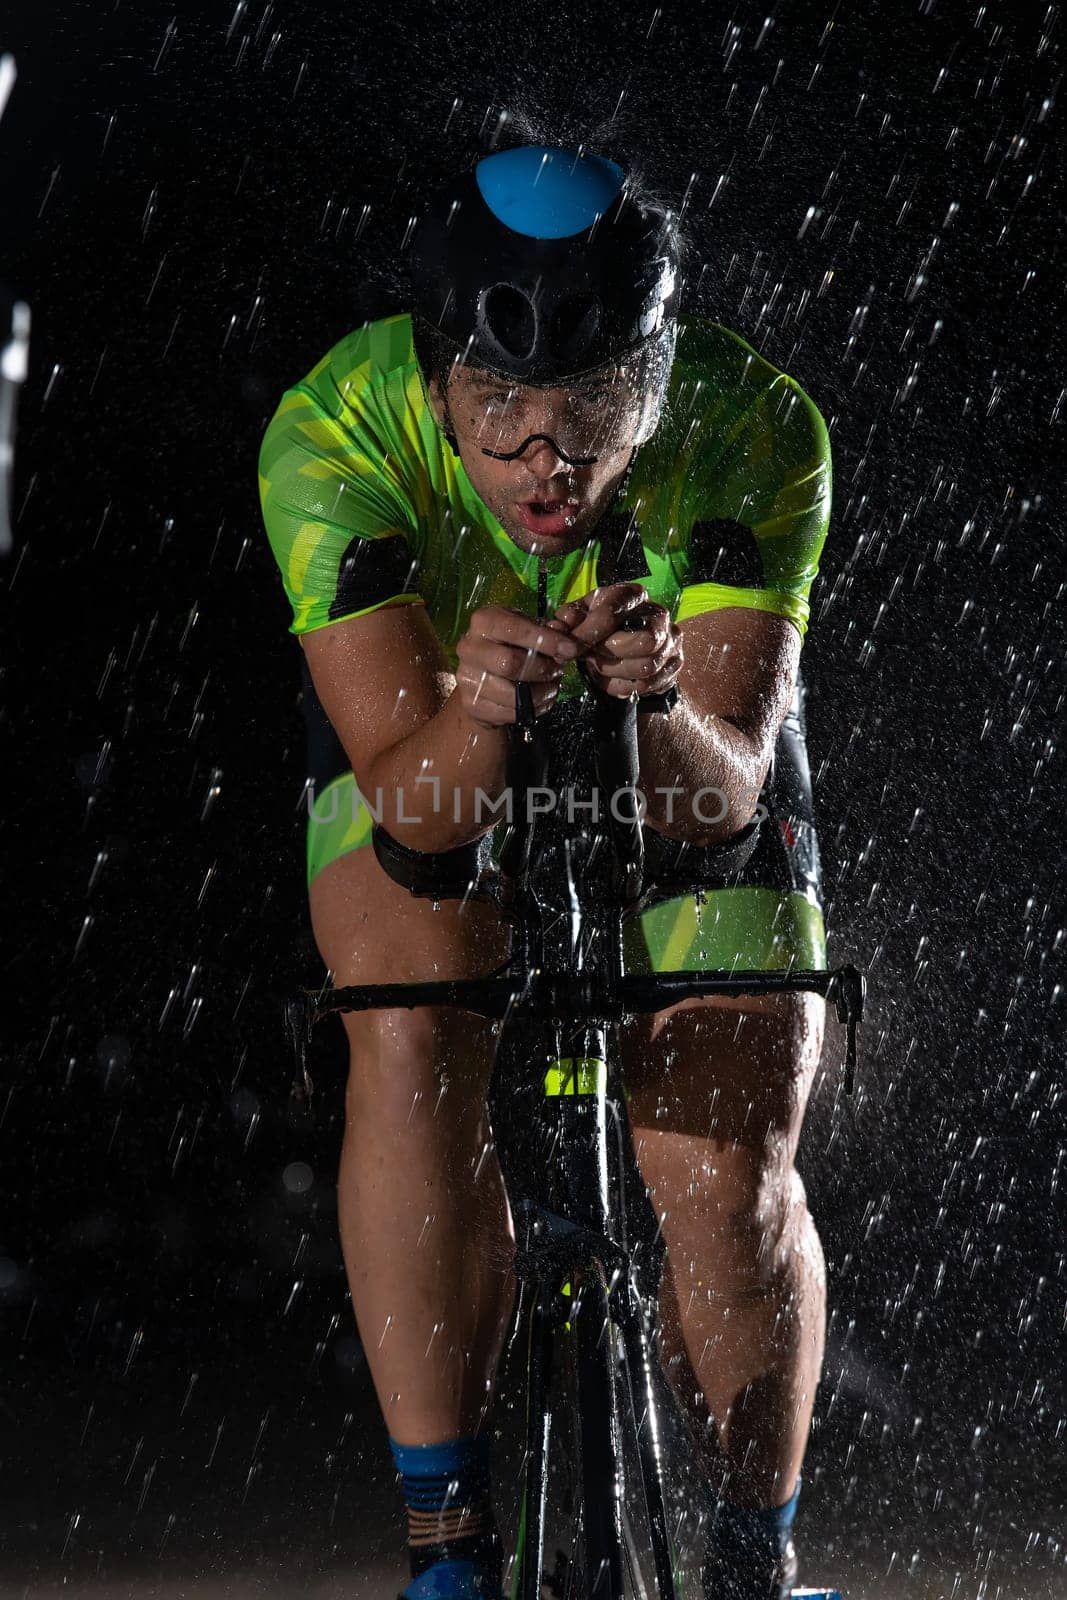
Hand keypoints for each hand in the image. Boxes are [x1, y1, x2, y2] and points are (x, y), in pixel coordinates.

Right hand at [455, 605, 579, 727]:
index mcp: (483, 622)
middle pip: (511, 663)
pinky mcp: (473, 705)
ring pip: (513, 694)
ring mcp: (468, 679)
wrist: (482, 675)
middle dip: (543, 669)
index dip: (547, 640)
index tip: (570, 649)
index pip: (515, 629)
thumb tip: (569, 642)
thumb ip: (551, 630)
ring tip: (551, 686)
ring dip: (541, 692)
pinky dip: (534, 709)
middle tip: (558, 670)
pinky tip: (539, 699)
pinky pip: (511, 712)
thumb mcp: (529, 629)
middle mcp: (470, 648)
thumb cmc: (511, 645)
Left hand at [552, 583, 683, 699]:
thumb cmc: (602, 626)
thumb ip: (569, 618)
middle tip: (592, 658)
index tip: (569, 649)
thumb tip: (562, 624)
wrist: (628, 644)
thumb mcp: (582, 616)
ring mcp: (671, 640)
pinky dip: (624, 687)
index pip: (611, 613)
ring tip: (599, 667)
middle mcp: (658, 614)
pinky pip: (648, 684)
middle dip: (612, 655)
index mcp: (632, 595)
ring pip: (647, 667)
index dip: (587, 635)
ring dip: (615, 673)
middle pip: (643, 642)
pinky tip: (612, 679)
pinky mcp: (675, 664)